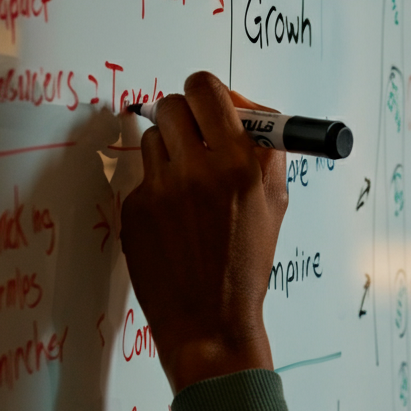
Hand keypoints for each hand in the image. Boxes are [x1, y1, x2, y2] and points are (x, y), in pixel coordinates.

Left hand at [121, 72, 287, 393]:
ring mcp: (160, 190)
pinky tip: (176, 219)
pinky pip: (143, 177)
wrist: (210, 320)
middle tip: (198, 138)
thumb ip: (265, 155)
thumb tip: (252, 117)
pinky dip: (159, 188)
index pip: (207, 89)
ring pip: (153, 139)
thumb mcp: (275, 205)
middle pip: (172, 104)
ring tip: (190, 187)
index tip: (215, 105)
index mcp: (240, 165)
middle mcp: (197, 171)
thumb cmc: (246, 266)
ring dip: (171, 152)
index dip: (210, 93)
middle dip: (186, 117)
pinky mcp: (134, 209)